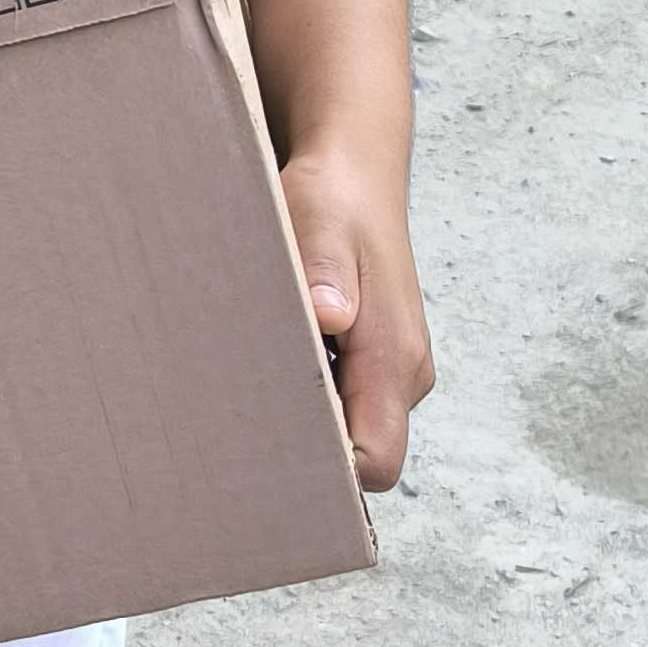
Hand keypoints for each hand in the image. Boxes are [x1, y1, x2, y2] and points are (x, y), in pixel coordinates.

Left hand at [280, 143, 432, 493]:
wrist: (355, 174)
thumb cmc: (333, 200)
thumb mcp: (318, 223)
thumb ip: (325, 273)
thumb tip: (331, 315)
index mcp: (396, 356)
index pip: (377, 458)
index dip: (332, 472)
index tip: (274, 453)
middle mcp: (403, 373)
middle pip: (364, 454)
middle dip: (311, 452)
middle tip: (243, 425)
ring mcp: (393, 369)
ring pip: (354, 428)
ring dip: (308, 418)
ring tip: (251, 389)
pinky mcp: (375, 360)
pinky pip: (347, 401)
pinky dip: (312, 394)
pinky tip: (271, 365)